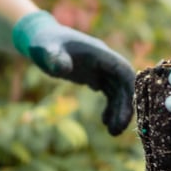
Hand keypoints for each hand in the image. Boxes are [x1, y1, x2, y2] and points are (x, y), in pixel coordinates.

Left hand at [12, 11, 134, 134]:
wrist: (41, 38)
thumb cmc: (44, 43)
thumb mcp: (46, 50)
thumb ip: (54, 58)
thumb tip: (63, 69)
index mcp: (99, 53)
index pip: (124, 70)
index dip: (129, 90)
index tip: (126, 112)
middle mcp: (105, 61)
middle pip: (125, 84)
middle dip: (125, 107)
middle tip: (116, 131)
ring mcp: (101, 69)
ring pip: (120, 91)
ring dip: (119, 111)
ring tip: (112, 132)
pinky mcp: (95, 76)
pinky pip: (111, 93)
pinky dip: (111, 107)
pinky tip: (105, 121)